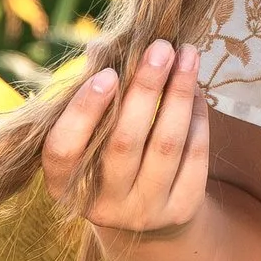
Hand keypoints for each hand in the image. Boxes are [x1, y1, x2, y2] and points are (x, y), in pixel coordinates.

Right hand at [42, 39, 211, 246]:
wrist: (146, 213)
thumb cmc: (108, 157)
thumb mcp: (90, 136)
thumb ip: (93, 95)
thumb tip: (101, 47)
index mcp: (64, 185)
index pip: (63, 149)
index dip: (83, 111)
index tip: (107, 74)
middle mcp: (102, 205)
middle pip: (124, 142)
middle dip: (145, 89)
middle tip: (160, 48)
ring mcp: (143, 211)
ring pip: (165, 145)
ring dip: (178, 94)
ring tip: (187, 55)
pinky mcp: (180, 209)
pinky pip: (194, 155)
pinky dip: (197, 115)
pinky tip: (195, 86)